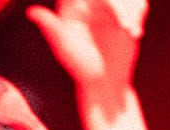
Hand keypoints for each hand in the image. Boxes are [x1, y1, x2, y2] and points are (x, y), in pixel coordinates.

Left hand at [27, 0, 147, 102]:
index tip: (108, 10)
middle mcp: (90, 2)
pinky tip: (134, 33)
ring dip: (131, 10)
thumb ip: (51, 27)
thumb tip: (31, 12)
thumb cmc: (81, 68)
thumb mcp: (65, 48)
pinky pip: (137, 4)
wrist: (105, 82)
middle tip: (124, 25)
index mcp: (72, 6)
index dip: (96, 1)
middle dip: (118, 6)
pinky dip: (138, 14)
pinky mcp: (126, 14)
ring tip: (130, 30)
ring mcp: (109, 7)